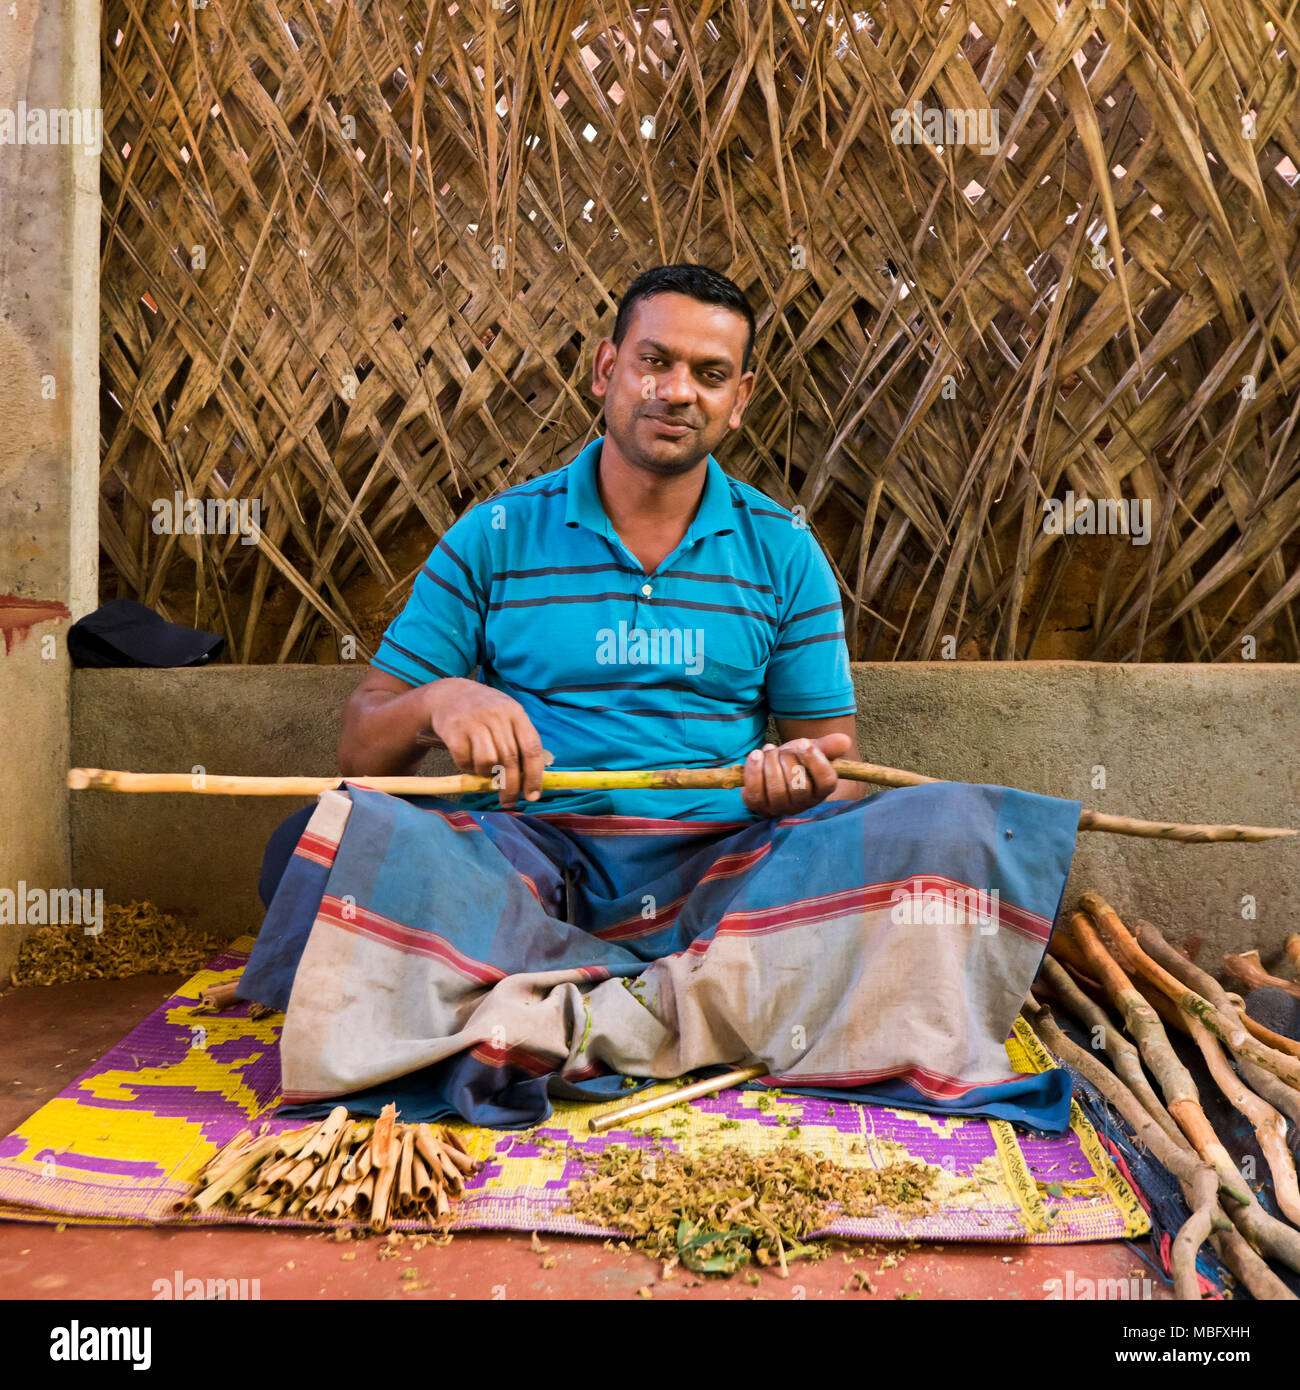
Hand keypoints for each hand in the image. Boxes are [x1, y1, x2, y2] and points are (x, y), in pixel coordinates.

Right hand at [426, 678, 548, 808]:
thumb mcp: (506, 717)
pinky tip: (468, 762)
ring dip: (487, 774)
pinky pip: (465, 761)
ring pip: (488, 762)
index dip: (534, 775)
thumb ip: (520, 742)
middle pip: (510, 759)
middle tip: (508, 801)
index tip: (533, 795)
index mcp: (516, 713)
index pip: (531, 748)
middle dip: (511, 786)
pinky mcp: (454, 730)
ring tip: (484, 771)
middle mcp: (497, 715)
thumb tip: (532, 780)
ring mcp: (474, 721)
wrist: (448, 694)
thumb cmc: (484, 712)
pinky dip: (467, 768)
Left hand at [741, 732, 852, 817]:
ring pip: (776, 789)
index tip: (804, 743)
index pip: (826, 781)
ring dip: (770, 762)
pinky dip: (753, 770)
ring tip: (770, 752)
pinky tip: (756, 755)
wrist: (774, 767)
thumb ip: (828, 745)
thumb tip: (844, 741)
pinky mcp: (758, 806)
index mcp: (822, 789)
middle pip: (798, 785)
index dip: (815, 761)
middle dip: (788, 760)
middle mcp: (803, 803)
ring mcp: (780, 808)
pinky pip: (755, 792)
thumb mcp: (812, 749)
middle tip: (783, 750)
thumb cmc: (796, 759)